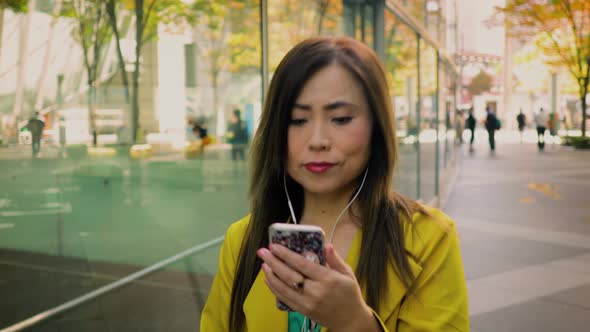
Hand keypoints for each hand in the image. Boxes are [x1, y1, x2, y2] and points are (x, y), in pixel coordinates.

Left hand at [257, 243, 379, 331]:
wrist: (350, 321)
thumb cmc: (350, 294)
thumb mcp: (347, 273)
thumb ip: (335, 259)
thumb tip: (326, 245)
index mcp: (327, 279)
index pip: (302, 264)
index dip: (286, 254)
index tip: (275, 246)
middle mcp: (315, 291)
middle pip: (289, 275)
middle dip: (273, 262)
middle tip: (263, 252)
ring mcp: (307, 302)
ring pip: (283, 288)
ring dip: (271, 275)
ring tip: (264, 264)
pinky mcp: (303, 310)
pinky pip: (284, 299)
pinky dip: (274, 288)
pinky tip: (269, 279)